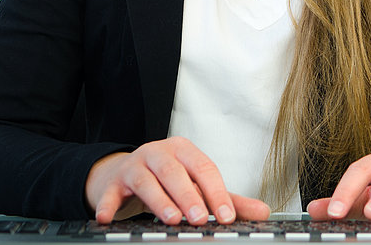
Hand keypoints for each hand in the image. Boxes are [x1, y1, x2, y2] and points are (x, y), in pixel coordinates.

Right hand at [85, 137, 270, 224]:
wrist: (126, 172)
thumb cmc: (168, 178)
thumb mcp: (197, 184)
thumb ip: (226, 199)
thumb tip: (263, 211)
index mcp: (184, 151)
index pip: (204, 168)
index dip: (216, 192)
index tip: (226, 216)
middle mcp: (159, 153)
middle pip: (174, 171)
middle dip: (188, 195)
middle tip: (199, 218)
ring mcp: (135, 165)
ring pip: (146, 179)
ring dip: (158, 199)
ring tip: (171, 219)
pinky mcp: (114, 181)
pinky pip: (110, 192)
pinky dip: (108, 204)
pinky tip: (108, 218)